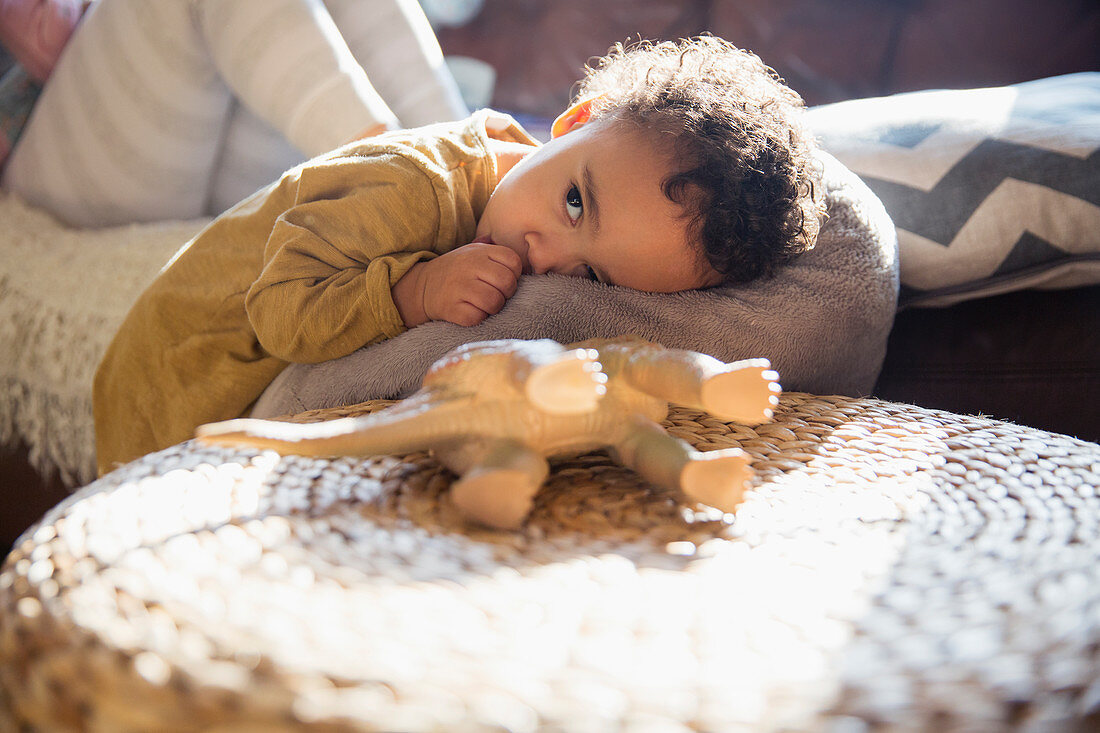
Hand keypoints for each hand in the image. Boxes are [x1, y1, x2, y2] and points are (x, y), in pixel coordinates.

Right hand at [393, 242, 522, 327]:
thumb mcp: (475, 252)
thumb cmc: (459, 270)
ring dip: (493, 307)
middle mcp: (470, 266)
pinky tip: (470, 310)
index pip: (514, 263)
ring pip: (495, 302)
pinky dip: (478, 317)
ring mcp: (459, 287)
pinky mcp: (452, 308)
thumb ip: (499, 254)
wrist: (424, 285)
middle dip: (506, 294)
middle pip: (507, 283)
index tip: (503, 280)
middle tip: (496, 295)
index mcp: (480, 251)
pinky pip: (477, 317)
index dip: (514, 275)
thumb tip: (531, 256)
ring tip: (483, 304)